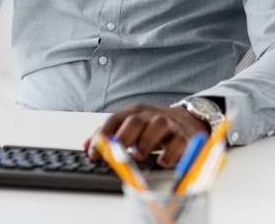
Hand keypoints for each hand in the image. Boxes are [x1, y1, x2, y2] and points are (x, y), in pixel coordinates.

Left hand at [83, 103, 208, 168]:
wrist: (187, 120)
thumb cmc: (153, 126)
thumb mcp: (131, 126)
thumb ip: (109, 135)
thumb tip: (87, 146)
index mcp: (134, 112)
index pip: (114, 120)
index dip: (102, 136)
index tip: (94, 153)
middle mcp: (150, 115)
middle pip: (135, 121)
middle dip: (123, 137)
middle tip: (115, 153)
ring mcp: (168, 123)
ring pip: (157, 126)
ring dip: (146, 142)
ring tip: (139, 156)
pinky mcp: (184, 135)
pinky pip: (178, 141)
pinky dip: (170, 153)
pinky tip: (162, 161)